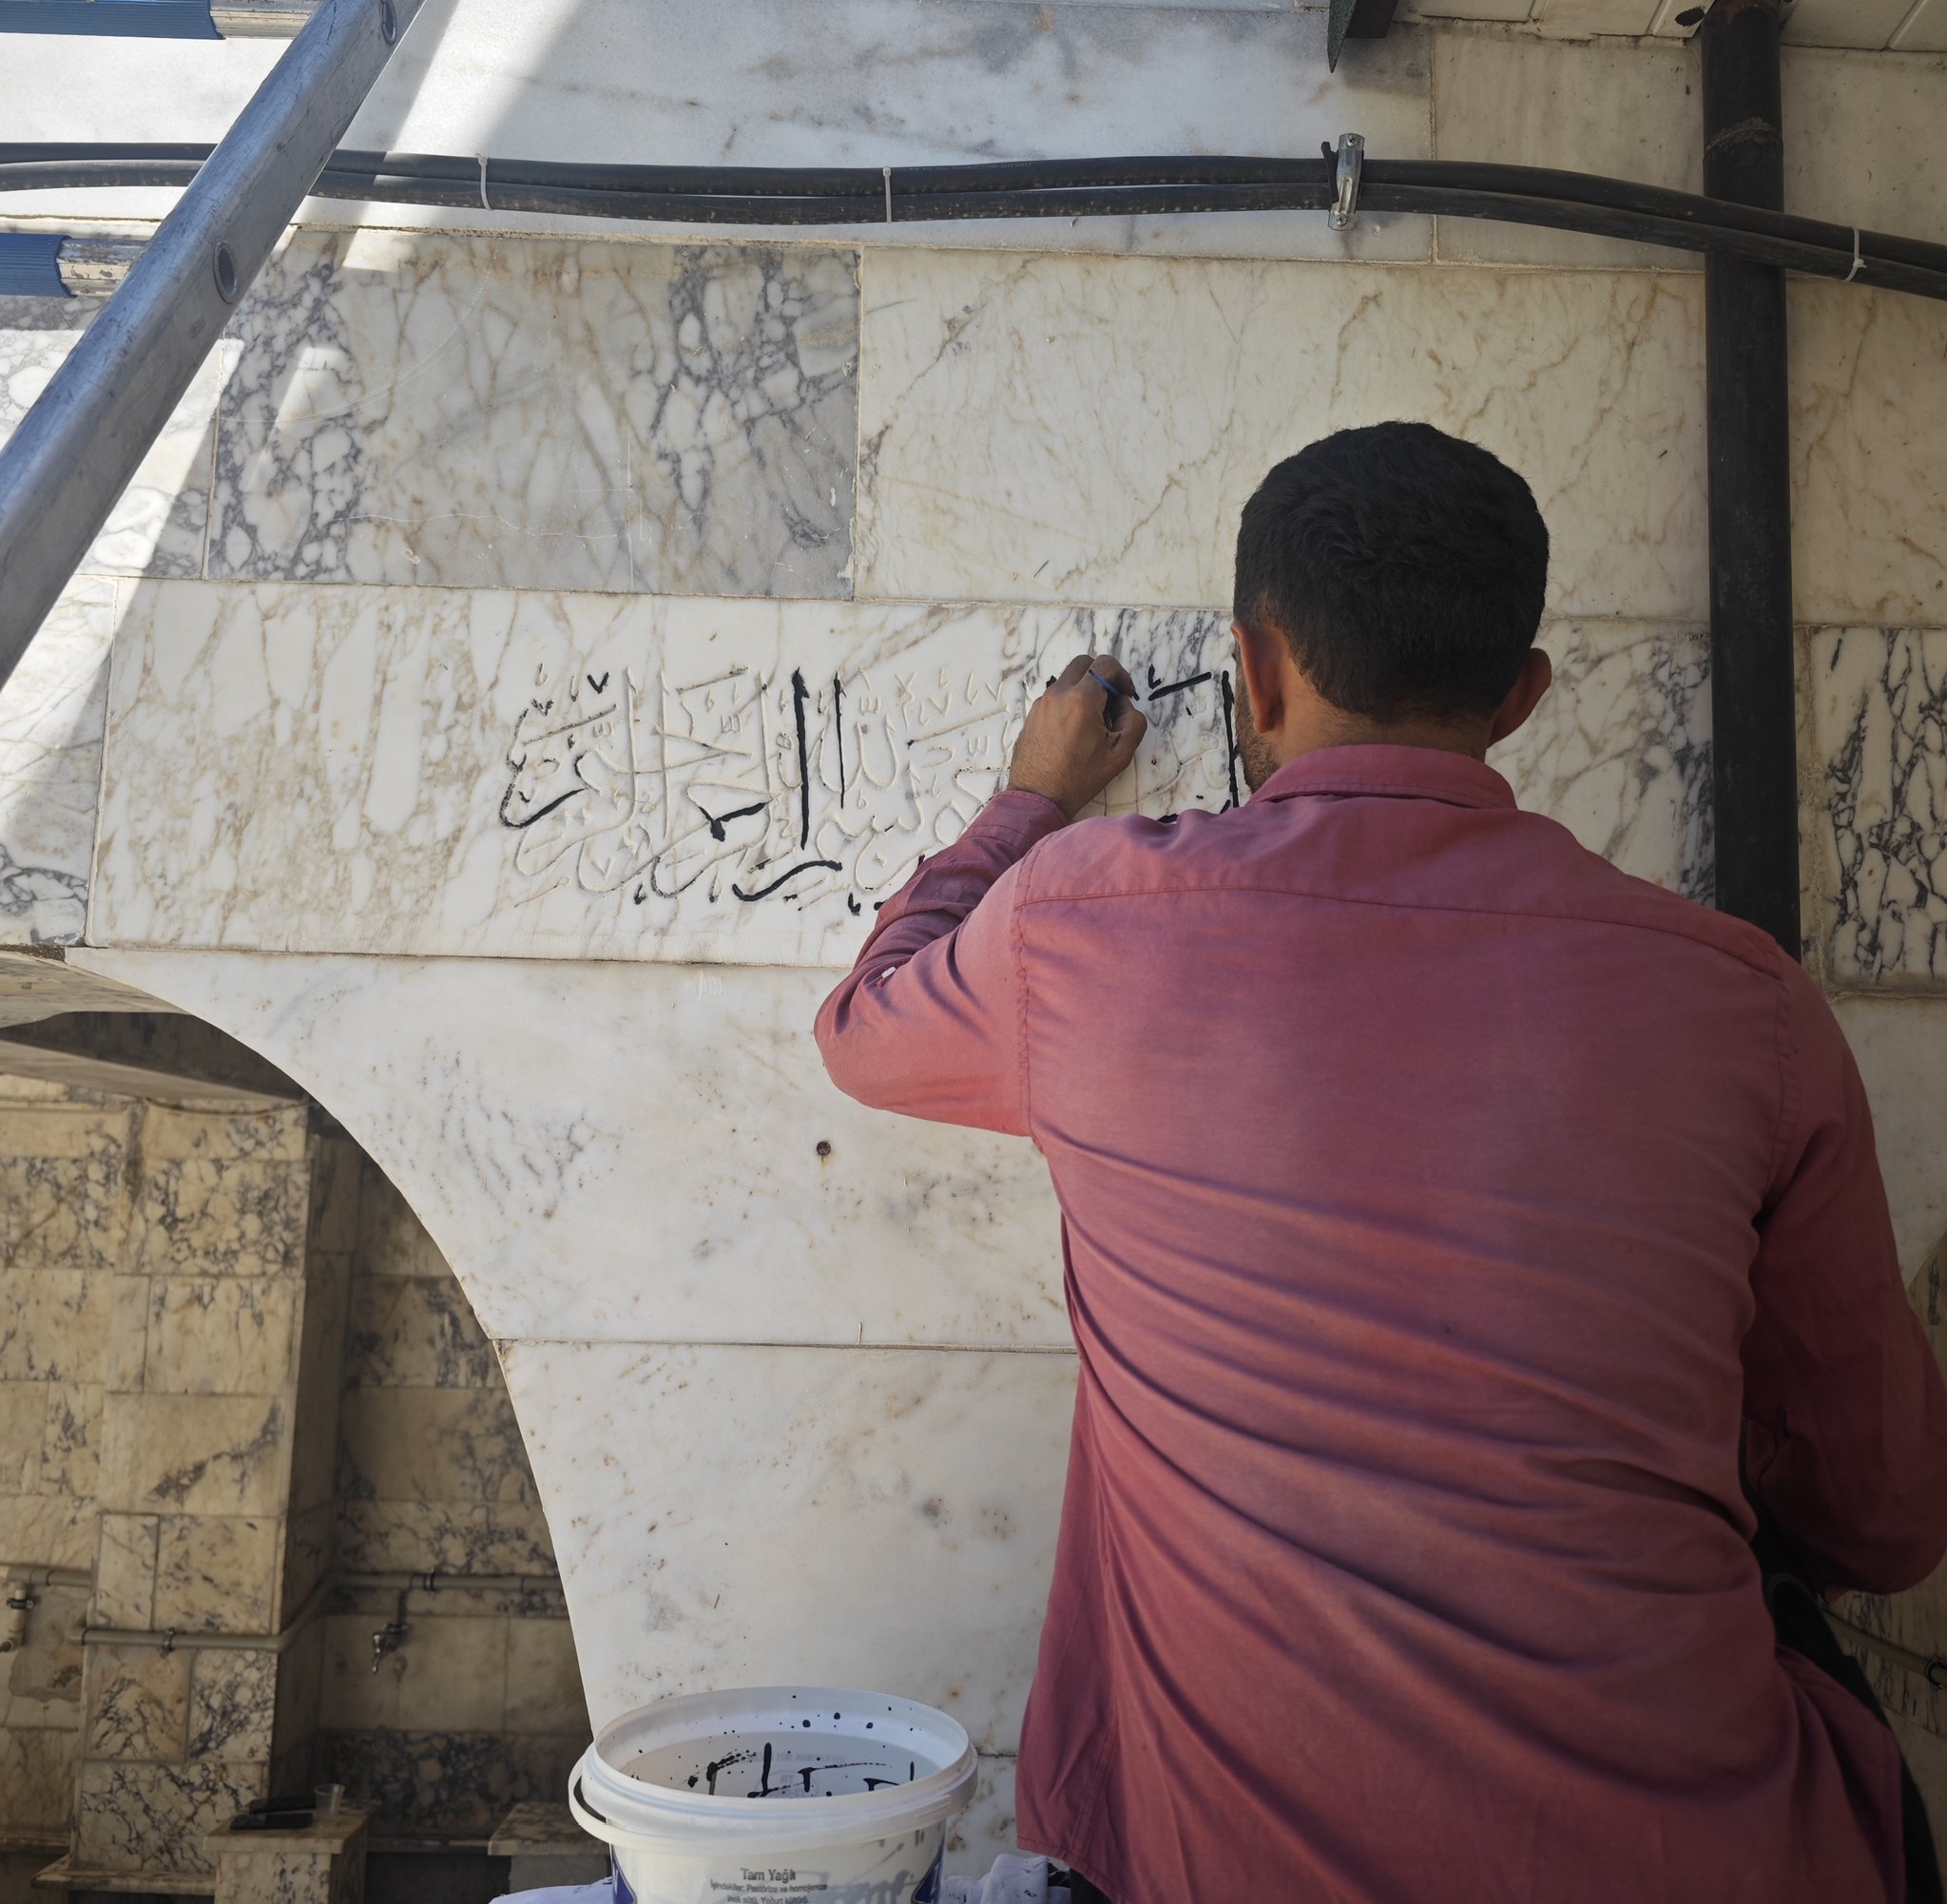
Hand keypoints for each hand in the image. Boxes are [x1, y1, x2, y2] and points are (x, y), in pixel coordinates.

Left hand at [1006, 653, 1148, 819]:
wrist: (1038, 797)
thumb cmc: (1079, 778)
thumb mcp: (1120, 754)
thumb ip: (1134, 721)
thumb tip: (1123, 704)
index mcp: (1081, 700)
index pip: (1105, 664)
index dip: (1122, 676)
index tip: (1126, 695)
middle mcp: (1058, 694)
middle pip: (1084, 663)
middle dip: (1102, 676)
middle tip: (1110, 702)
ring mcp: (1041, 703)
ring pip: (1068, 680)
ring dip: (1085, 690)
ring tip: (1092, 722)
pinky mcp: (1032, 713)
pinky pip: (1056, 696)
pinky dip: (1069, 702)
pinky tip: (1074, 731)